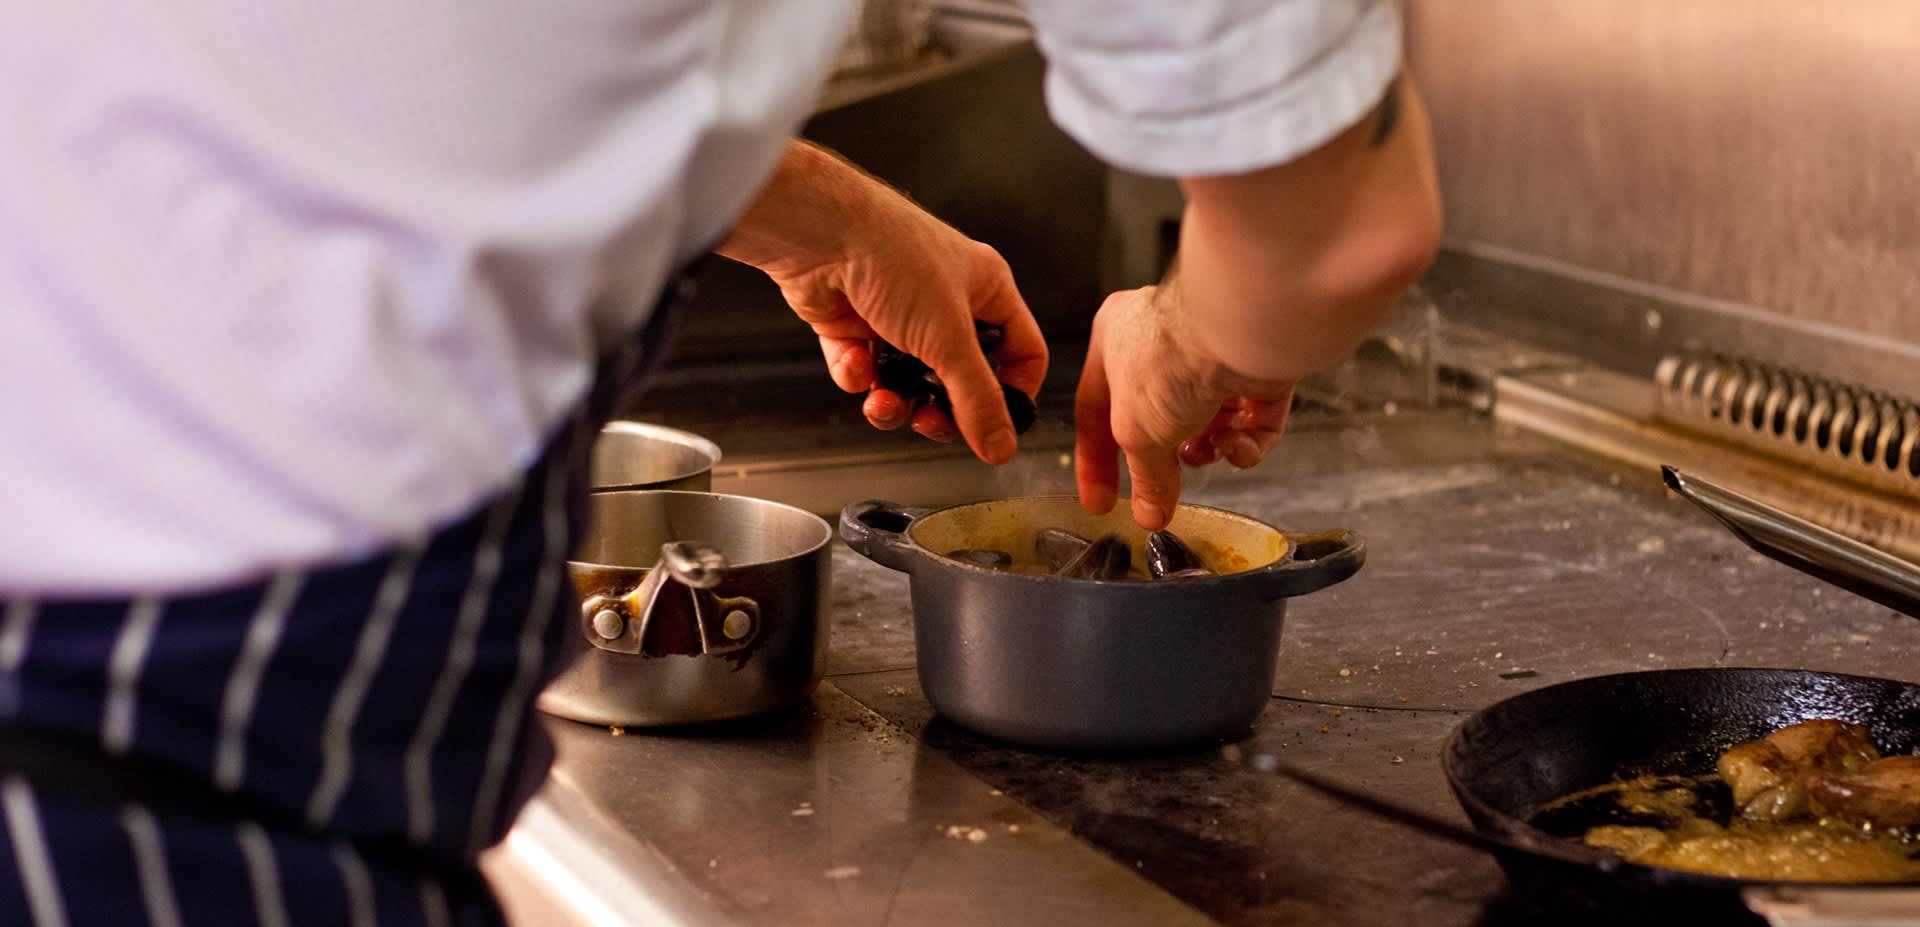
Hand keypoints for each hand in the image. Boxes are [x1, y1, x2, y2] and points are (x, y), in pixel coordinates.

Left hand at [773, 236, 1044, 463]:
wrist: (820, 233)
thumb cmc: (894, 257)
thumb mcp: (949, 338)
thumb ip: (978, 399)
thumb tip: (1003, 447)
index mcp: (985, 290)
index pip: (1020, 353)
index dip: (1013, 394)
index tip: (995, 426)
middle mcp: (945, 303)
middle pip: (960, 379)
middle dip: (942, 409)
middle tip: (928, 421)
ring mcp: (898, 315)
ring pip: (909, 383)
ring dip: (895, 401)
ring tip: (882, 402)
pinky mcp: (854, 324)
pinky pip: (865, 371)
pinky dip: (858, 375)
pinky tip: (853, 362)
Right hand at [1074, 285, 1293, 530]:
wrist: (1236, 332)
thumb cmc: (1170, 356)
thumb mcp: (1137, 433)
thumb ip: (1144, 479)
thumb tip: (1150, 512)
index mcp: (1114, 340)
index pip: (1096, 411)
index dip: (1097, 462)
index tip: (1101, 500)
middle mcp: (1164, 342)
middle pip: (1160, 419)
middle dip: (1168, 456)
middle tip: (1166, 492)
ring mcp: (1215, 353)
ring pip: (1210, 421)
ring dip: (1210, 447)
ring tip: (1207, 452)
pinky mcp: (1259, 366)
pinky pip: (1250, 419)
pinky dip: (1246, 441)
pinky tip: (1238, 444)